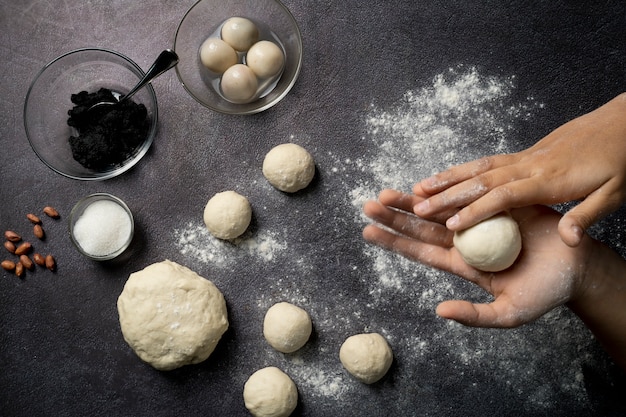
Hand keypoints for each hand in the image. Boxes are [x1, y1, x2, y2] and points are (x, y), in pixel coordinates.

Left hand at [363, 189, 593, 327]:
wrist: (577, 269)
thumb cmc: (544, 293)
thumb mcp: (509, 313)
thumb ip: (475, 315)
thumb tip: (439, 311)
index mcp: (462, 264)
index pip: (420, 252)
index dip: (395, 241)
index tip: (368, 231)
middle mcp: (464, 240)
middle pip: (422, 227)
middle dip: (395, 215)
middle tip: (368, 205)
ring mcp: (479, 220)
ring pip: (439, 207)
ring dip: (413, 199)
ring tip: (386, 192)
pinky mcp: (498, 203)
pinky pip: (469, 193)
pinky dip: (448, 187)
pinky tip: (426, 182)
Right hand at [413, 93, 625, 246]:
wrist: (624, 123)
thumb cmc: (621, 160)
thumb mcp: (616, 193)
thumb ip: (588, 215)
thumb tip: (568, 239)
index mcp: (552, 180)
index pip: (505, 196)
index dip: (476, 210)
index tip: (451, 225)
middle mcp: (531, 166)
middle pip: (481, 180)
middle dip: (446, 194)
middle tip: (416, 206)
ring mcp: (526, 157)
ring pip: (478, 167)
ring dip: (447, 178)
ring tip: (418, 188)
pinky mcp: (526, 153)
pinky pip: (487, 162)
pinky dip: (463, 169)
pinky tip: (447, 176)